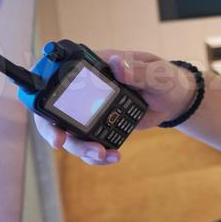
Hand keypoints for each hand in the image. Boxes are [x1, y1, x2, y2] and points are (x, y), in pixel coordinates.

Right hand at [33, 49, 195, 166]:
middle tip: (62, 143)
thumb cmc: (166, 78)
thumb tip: (116, 64)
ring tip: (102, 154)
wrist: (175, 100)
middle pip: (55, 111)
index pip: (59, 77)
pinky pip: (90, 144)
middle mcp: (87, 90)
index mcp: (95, 68)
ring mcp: (91, 111)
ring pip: (71, 133)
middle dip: (54, 130)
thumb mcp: (157, 74)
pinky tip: (113, 157)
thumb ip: (138, 71)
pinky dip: (96, 156)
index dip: (45, 93)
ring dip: (80, 148)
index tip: (47, 112)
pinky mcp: (101, 127)